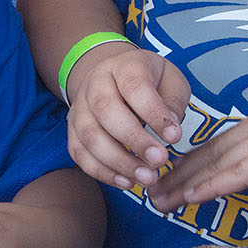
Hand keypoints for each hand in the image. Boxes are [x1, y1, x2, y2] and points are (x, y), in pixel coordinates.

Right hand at [63, 41, 189, 192]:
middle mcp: (95, 83)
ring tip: (147, 178)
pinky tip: (127, 182)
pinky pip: (80, 154)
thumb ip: (173, 102)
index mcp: (124, 66)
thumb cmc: (149, 82)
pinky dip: (102, 172)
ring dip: (118, 162)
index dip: (153, 113)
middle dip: (134, 140)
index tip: (174, 136)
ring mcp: (79, 108)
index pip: (134, 86)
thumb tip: (170, 132)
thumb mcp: (171, 80)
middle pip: (106, 110)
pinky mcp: (72, 131)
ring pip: (89, 136)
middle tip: (159, 160)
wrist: (113, 77)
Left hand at [159, 66, 247, 207]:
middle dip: (180, 174)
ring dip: (185, 185)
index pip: (229, 140)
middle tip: (149, 189)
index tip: (177, 171)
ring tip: (155, 201)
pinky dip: (212, 186)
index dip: (200, 158)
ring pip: (218, 164)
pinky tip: (190, 198)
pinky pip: (241, 173)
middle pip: (213, 153)